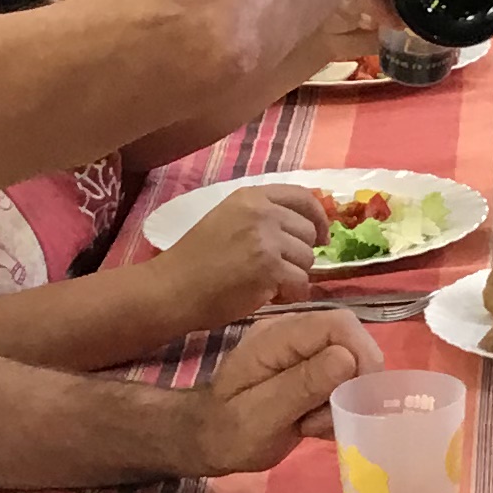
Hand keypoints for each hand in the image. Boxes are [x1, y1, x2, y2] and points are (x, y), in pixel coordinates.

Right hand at [153, 183, 323, 331]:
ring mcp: (267, 239)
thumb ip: (262, 217)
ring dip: (294, 275)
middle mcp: (262, 212)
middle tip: (279, 269)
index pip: (303, 196)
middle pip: (309, 231)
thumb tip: (305, 228)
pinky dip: (291, 294)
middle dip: (300, 254)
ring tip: (268, 283)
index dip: (318, 217)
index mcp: (250, 197)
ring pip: (307, 259)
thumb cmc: (195, 260)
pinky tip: (271, 296)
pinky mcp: (269, 268)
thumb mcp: (227, 220)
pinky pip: (301, 282)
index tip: (321, 235)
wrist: (172, 289)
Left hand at [186, 310, 377, 471]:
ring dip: (343, 398)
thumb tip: (347, 358)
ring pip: (350, 361)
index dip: (362, 357)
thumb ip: (303, 385)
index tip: (355, 400)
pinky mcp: (307, 365)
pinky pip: (340, 376)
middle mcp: (292, 332)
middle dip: (352, 384)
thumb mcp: (263, 415)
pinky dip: (337, 403)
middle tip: (328, 419)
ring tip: (313, 425)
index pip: (340, 325)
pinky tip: (313, 424)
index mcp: (277, 336)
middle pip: (351, 341)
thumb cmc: (228, 433)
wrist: (207, 439)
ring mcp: (300, 347)